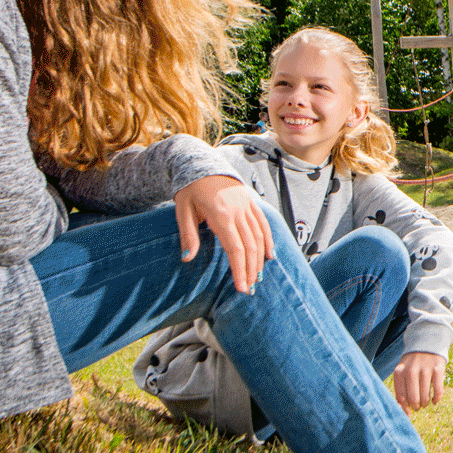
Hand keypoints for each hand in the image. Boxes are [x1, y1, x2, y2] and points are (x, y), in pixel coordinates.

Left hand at [173, 174, 273, 292]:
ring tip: (257, 277)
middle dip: (250, 270)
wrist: (202, 163)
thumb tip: (187, 257)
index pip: (235, 248)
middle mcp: (238, 211)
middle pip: (250, 246)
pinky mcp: (251, 202)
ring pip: (259, 236)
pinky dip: (268, 240)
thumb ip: (188, 234)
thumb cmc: (190, 188)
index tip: (241, 287)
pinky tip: (269, 255)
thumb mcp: (182, 210)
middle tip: (249, 289)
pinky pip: (263, 224)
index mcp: (221, 215)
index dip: (239, 269)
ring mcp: (247, 206)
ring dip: (259, 259)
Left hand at [391, 352, 445, 411]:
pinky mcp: (438, 369)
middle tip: (418, 406)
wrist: (427, 345)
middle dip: (416, 407)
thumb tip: (405, 413)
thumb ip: (401, 390)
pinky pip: (438, 391)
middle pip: (413, 399)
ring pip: (425, 397)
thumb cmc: (412, 365)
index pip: (401, 397)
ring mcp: (425, 369)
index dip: (405, 408)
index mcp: (400, 372)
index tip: (409, 411)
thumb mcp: (403, 373)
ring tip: (425, 403)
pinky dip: (436, 399)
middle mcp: (411, 371)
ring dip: (425, 404)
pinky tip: (434, 400)